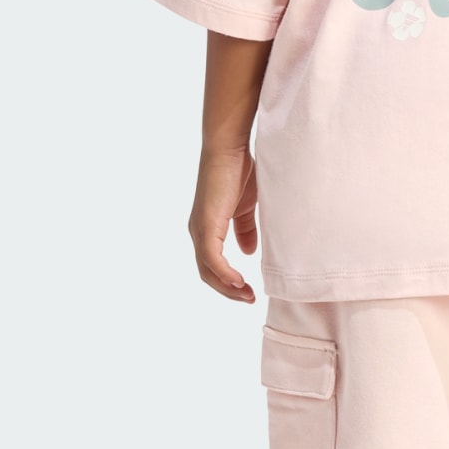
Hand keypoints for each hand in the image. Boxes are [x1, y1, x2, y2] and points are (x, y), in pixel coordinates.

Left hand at [190, 146, 258, 302]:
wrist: (229, 149)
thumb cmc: (238, 172)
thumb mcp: (246, 207)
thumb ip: (245, 229)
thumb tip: (248, 252)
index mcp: (207, 229)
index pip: (212, 266)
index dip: (229, 282)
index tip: (249, 291)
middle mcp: (198, 232)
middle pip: (207, 274)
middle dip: (228, 291)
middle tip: (250, 299)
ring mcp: (200, 229)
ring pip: (207, 270)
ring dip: (227, 287)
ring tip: (247, 295)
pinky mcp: (206, 224)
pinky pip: (211, 258)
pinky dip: (224, 274)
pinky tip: (239, 282)